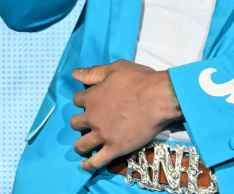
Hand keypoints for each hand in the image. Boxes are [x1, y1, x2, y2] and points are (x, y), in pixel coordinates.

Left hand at [69, 60, 183, 170]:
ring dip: (80, 144)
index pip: (77, 100)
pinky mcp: (114, 148)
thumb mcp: (116, 68)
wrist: (159, 98)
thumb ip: (94, 72)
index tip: (89, 101)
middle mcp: (92, 117)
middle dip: (80, 122)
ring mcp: (102, 135)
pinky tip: (85, 165)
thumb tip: (74, 74)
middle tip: (89, 122)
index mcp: (92, 97)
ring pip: (81, 144)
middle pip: (75, 123)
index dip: (83, 100)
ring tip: (83, 145)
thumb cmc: (140, 80)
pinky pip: (96, 161)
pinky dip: (88, 165)